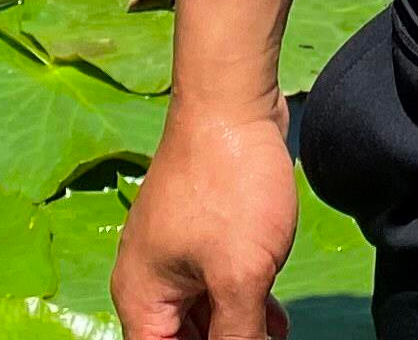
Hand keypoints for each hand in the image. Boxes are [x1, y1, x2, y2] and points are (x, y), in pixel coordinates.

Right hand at [114, 100, 299, 338]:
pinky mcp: (201, 231)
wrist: (231, 102)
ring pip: (201, 314)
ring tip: (276, 338)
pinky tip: (273, 317)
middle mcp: (148, 280)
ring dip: (236, 331)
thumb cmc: (229, 187)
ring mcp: (174, 253)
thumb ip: (238, 336)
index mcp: (141, 299)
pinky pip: (215, 284)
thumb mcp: (241, 275)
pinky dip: (240, 303)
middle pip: (181, 339)